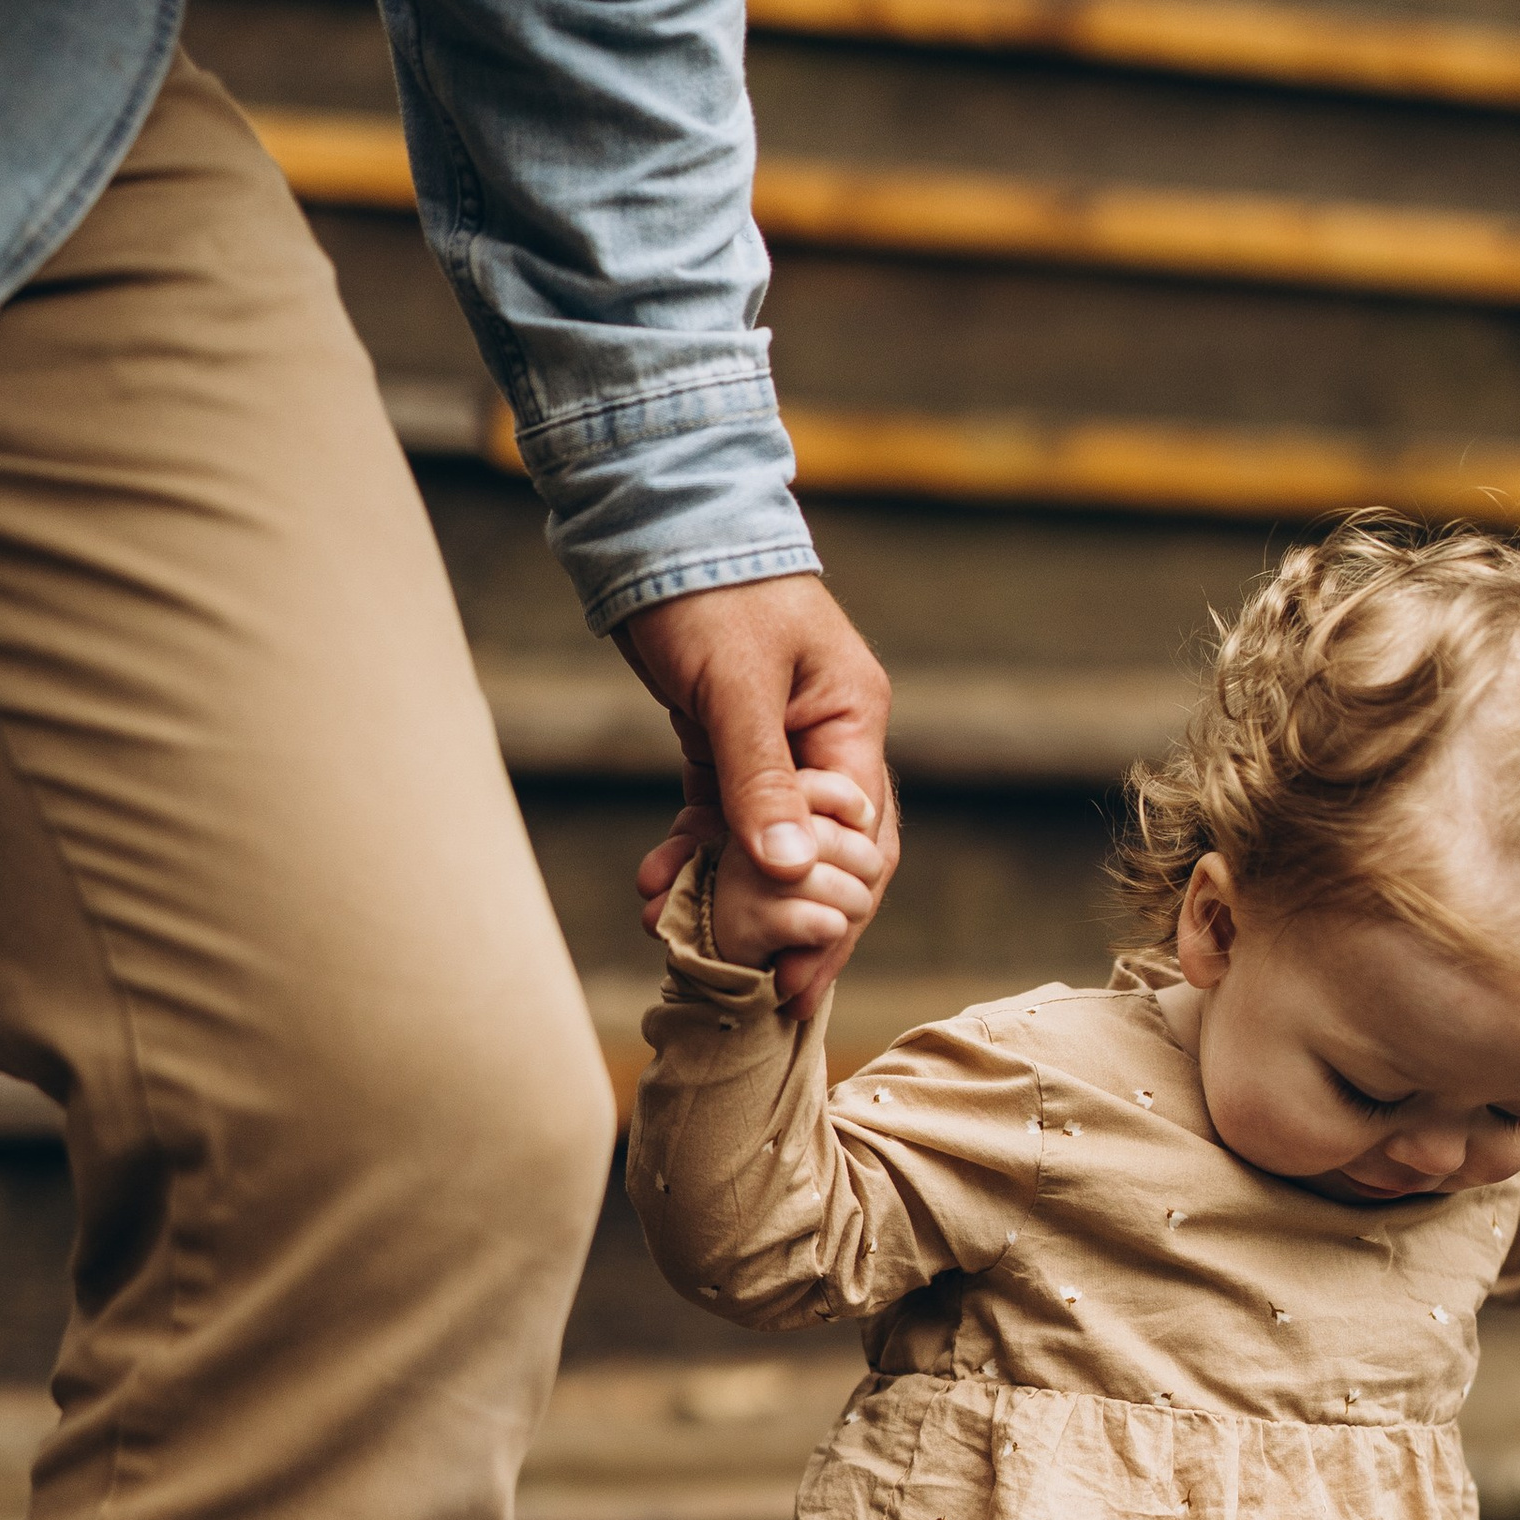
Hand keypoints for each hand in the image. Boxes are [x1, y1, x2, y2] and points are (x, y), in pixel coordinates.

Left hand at [620, 574, 897, 1012]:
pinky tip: (655, 889)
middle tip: (762, 989)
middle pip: (824, 856)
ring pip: (765, 846)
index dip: (839, 909)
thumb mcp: (737, 686)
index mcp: (852, 722)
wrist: (656, 529)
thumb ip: (762, 777)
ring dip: (727, 896)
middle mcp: (824, 741)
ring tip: (682, 942)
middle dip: (791, 922)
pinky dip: (692, 856)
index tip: (803, 972)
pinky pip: (719, 820)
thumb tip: (791, 870)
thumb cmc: (710, 590)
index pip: (863, 837)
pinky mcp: (724, 747)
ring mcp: (776, 748)